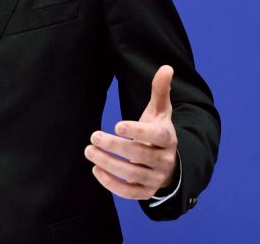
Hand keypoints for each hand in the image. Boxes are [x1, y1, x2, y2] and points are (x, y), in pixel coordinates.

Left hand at [85, 65, 177, 199]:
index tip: (117, 125)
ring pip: (132, 174)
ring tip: (89, 151)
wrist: (169, 163)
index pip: (156, 136)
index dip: (138, 131)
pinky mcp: (147, 192)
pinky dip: (112, 184)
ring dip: (109, 163)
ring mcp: (156, 178)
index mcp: (168, 138)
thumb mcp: (160, 112)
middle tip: (93, 136)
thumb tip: (166, 67)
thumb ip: (160, 91)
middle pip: (140, 155)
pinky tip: (96, 169)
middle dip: (115, 146)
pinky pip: (130, 192)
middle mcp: (165, 160)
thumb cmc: (158, 132)